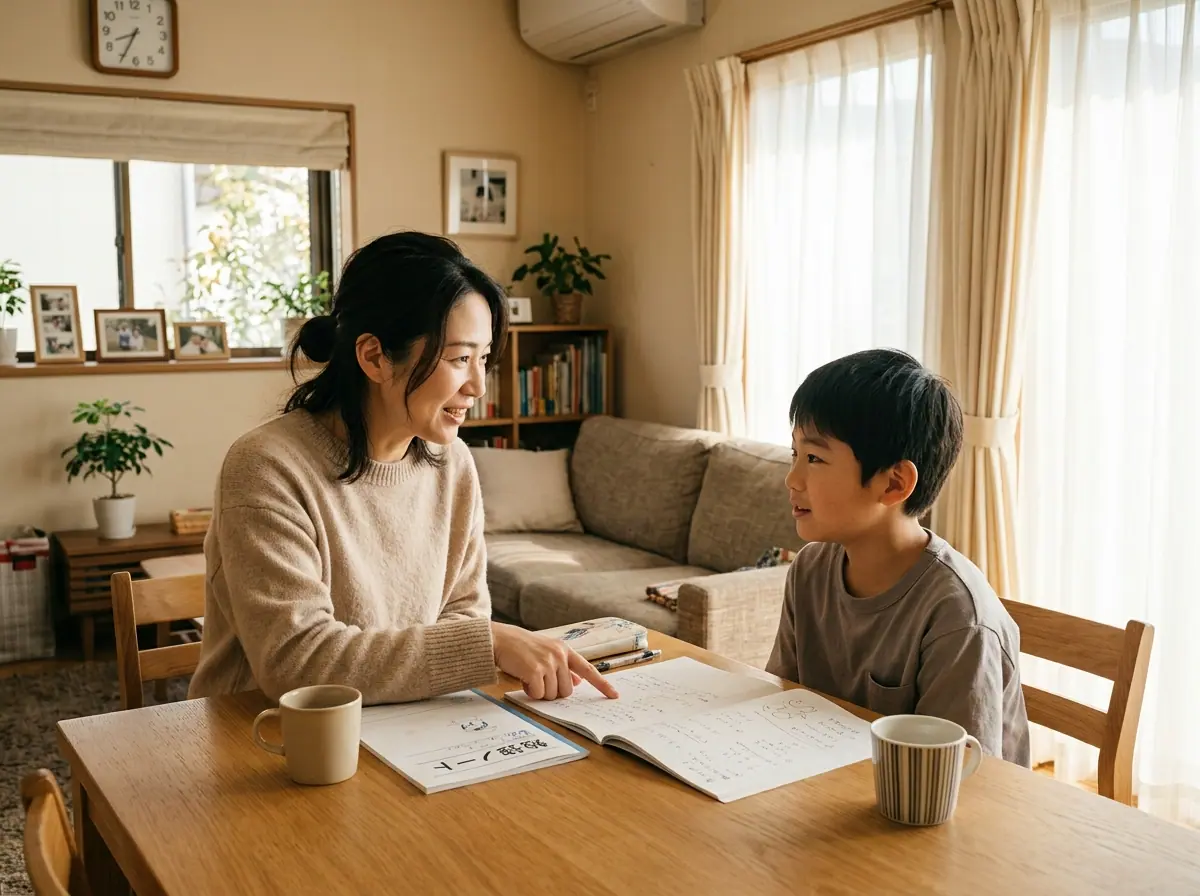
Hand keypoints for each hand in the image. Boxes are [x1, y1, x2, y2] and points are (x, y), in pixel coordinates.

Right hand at [492, 622, 618, 700]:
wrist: (500, 640)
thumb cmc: (521, 648)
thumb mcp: (546, 652)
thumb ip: (563, 666)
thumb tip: (578, 683)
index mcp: (564, 650)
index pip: (588, 670)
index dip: (602, 684)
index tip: (614, 695)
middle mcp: (559, 655)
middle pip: (567, 691)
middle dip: (553, 691)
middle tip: (539, 680)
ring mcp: (548, 662)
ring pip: (553, 695)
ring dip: (540, 692)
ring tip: (529, 677)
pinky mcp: (535, 671)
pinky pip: (539, 694)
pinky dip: (531, 692)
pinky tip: (523, 679)